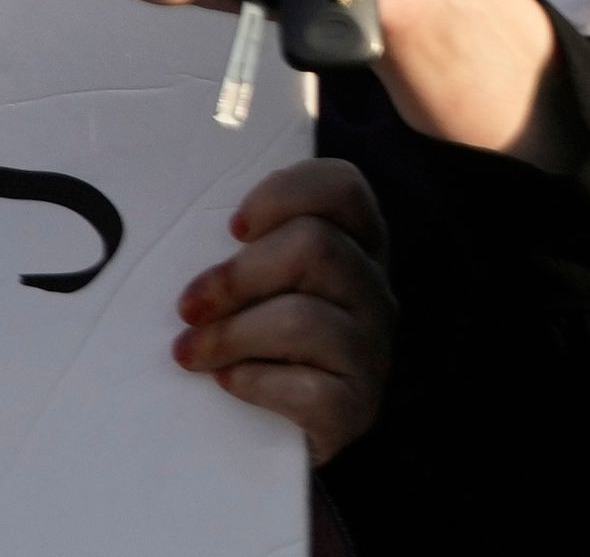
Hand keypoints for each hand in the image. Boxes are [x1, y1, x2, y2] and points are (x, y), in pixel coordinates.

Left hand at [175, 158, 391, 461]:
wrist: (269, 441)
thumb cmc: (251, 346)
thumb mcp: (257, 286)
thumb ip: (245, 250)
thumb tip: (175, 226)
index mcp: (356, 246)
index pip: (342, 188)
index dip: (285, 195)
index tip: (233, 228)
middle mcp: (374, 289)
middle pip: (314, 247)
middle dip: (236, 277)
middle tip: (188, 306)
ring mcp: (372, 348)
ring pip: (299, 318)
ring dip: (228, 335)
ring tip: (190, 353)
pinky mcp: (355, 406)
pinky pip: (302, 387)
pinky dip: (251, 383)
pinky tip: (230, 385)